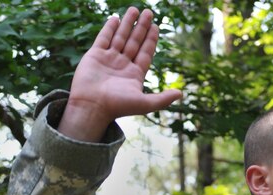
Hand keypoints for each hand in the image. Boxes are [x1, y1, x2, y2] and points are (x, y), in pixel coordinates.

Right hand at [58, 7, 181, 141]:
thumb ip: (162, 98)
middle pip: (134, 42)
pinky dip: (109, 28)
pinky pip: (104, 38)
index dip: (151, 40)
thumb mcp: (144, 104)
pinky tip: (116, 18)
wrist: (91, 107)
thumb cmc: (117, 106)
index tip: (155, 26)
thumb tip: (181, 93)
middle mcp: (122, 65)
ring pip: (120, 37)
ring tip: (135, 9)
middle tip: (149, 12)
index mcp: (134, 74)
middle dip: (142, 27)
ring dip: (127, 23)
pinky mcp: (94, 55)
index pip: (145, 53)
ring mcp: (108, 59)